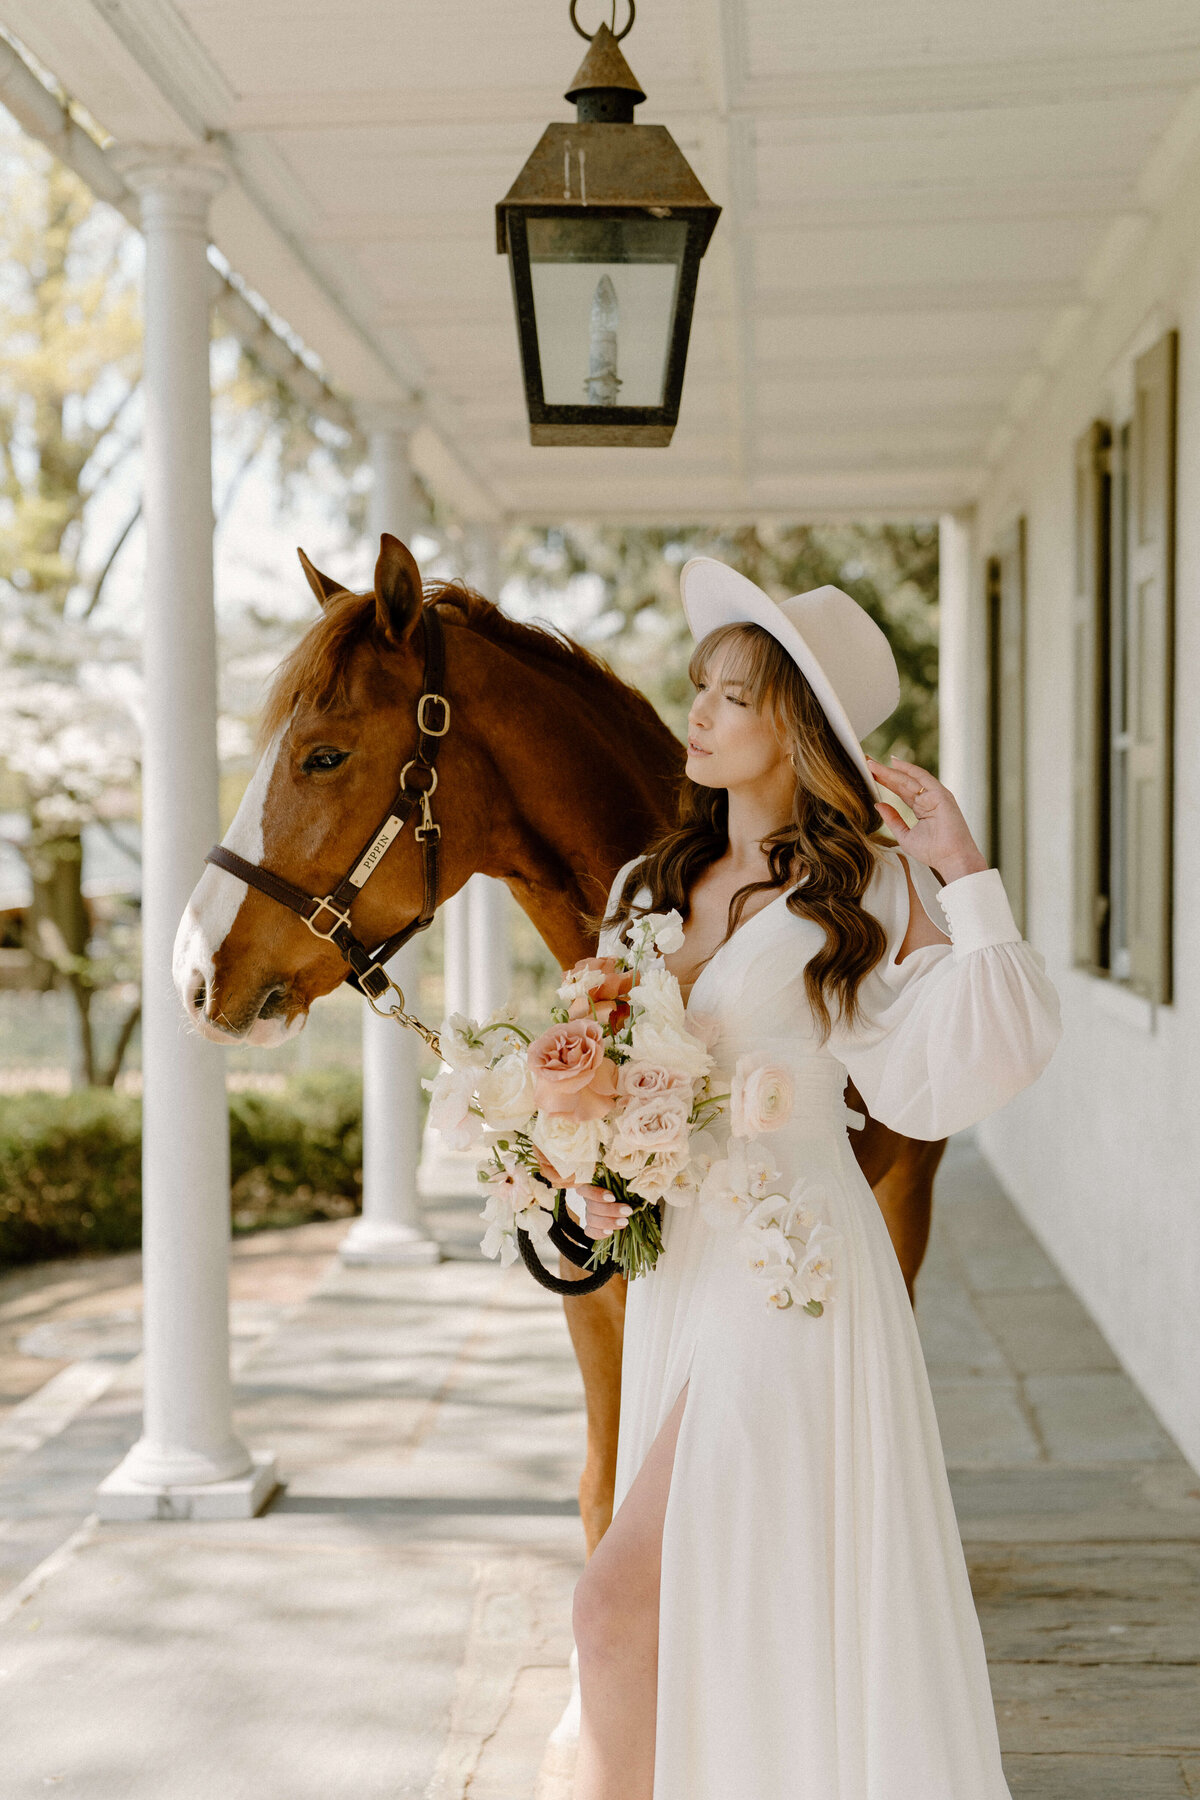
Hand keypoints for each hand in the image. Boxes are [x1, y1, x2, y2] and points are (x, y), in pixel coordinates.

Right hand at [573, 1183, 633, 1239]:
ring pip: (591, 1220)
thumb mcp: (625, 1182)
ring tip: (625, 1222)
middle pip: (592, 1207)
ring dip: (609, 1222)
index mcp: (593, 1186)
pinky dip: (599, 1233)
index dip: (596, 1194)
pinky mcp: (593, 1226)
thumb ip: (623, 1178)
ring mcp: (590, 1214)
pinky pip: (590, 1232)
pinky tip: (611, 1232)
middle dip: (611, 1210)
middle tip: (628, 1211)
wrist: (629, 1204)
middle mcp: (589, 1200)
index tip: (613, 1197)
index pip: (586, 1189)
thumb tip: (630, 1177)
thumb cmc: (627, 1188)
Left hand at [866, 756, 987, 883]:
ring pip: (909, 779)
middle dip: (884, 773)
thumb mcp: (905, 835)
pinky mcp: (940, 794)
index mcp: (922, 808)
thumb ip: (893, 819)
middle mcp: (929, 799)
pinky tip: (894, 763)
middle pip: (902, 782)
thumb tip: (878, 804)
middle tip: (866, 763)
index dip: (885, 782)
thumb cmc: (933, 852)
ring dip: (891, 770)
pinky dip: (909, 769)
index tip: (869, 775)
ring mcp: (935, 795)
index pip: (900, 791)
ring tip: (872, 763)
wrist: (952, 859)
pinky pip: (922, 778)